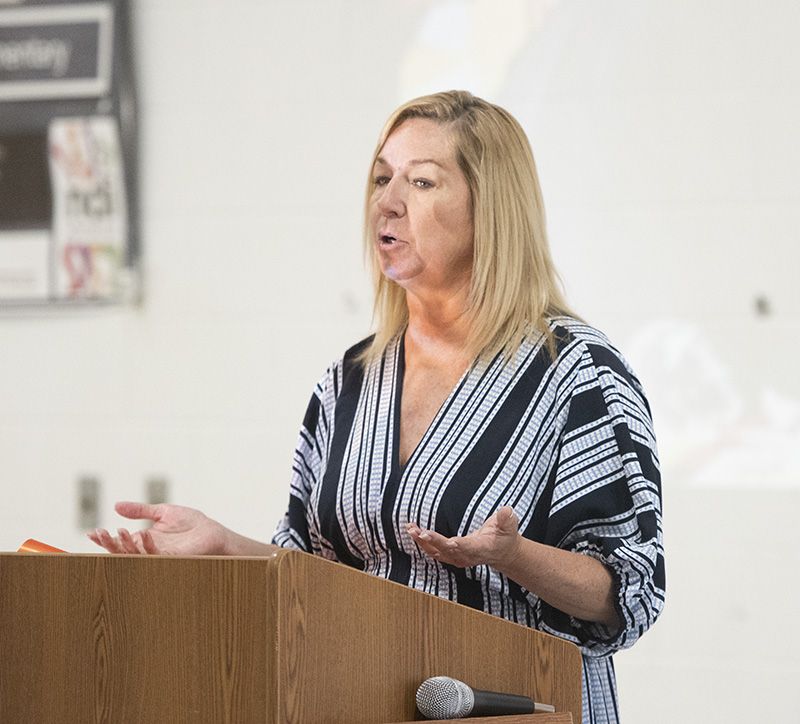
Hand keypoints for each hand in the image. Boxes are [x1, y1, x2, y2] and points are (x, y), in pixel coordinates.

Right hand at [87, 502, 229, 555]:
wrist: (212, 531)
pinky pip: (156, 555)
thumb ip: (140, 510)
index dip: (105, 539)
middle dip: (109, 544)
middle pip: (122, 551)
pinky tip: (143, 534)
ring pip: (135, 556)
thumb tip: (116, 505)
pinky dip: (147, 545)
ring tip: (118, 531)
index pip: (120, 541)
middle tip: (97, 534)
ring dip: (125, 545)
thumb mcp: (162, 512)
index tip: (91, 532)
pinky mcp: (173, 558)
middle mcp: (149, 550)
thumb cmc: (191, 524)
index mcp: (144, 541)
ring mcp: (160, 556)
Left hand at [407, 506, 521, 569]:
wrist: (502, 552)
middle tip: (422, 533)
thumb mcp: (510, 525)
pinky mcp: (451, 555)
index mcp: (483, 548)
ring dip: (423, 542)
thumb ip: (507, 519)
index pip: (471, 547)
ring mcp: (458, 557)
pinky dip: (423, 543)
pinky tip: (413, 532)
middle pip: (449, 550)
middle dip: (435, 542)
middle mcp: (468, 556)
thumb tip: (506, 511)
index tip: (451, 542)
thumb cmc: (505, 536)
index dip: (461, 545)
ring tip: (411, 530)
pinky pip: (434, 551)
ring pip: (438, 552)